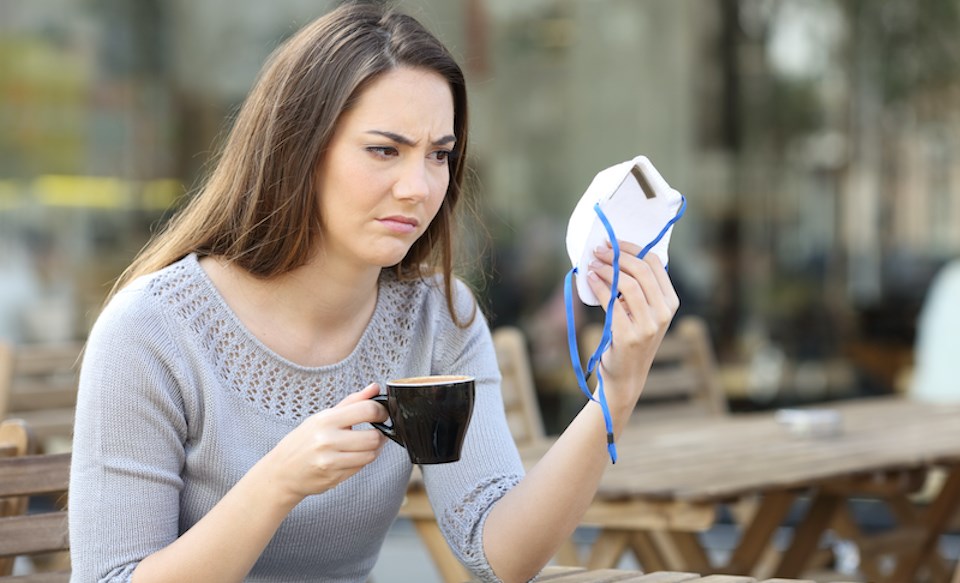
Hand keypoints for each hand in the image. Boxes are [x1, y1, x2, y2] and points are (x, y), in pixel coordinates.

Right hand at [257, 383, 387, 504]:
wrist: (282, 471)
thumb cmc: (303, 441)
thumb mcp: (323, 417)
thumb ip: (352, 402)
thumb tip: (375, 387)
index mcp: (326, 420)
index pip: (367, 410)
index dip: (381, 412)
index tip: (382, 414)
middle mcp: (327, 440)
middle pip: (374, 437)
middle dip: (380, 435)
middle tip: (377, 431)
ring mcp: (330, 461)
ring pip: (370, 455)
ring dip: (373, 450)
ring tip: (365, 444)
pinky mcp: (334, 478)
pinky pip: (360, 468)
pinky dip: (361, 462)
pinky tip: (351, 456)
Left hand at [585, 240, 679, 410]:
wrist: (626, 376)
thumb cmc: (630, 338)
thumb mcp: (643, 313)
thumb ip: (639, 289)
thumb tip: (616, 254)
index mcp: (671, 302)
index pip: (656, 264)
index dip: (633, 248)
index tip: (613, 243)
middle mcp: (664, 313)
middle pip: (642, 270)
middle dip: (617, 255)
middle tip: (598, 250)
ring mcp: (648, 326)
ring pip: (628, 284)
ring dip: (607, 269)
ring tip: (592, 264)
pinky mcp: (628, 336)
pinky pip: (612, 302)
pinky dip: (599, 286)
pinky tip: (590, 279)